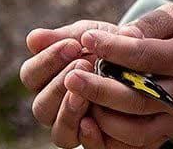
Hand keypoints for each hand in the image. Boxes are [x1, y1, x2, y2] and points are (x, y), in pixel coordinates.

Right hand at [19, 20, 118, 147]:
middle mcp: (54, 106)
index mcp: (45, 79)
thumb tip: (33, 38)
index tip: (73, 45)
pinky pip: (84, 145)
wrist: (141, 61)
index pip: (30, 75)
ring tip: (86, 93)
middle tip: (84, 63)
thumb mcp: (91, 34)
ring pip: (58, 131)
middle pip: (41, 106)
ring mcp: (73, 125)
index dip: (47, 61)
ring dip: (69, 110)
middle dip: (60, 84)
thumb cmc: (109, 45)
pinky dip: (87, 135)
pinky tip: (92, 121)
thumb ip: (65, 37)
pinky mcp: (95, 138)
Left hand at [64, 3, 172, 146]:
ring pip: (135, 130)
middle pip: (137, 99)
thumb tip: (118, 35)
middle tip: (71, 76)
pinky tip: (90, 118)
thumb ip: (150, 24)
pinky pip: (137, 144)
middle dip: (100, 89)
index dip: (114, 47)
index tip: (87, 37)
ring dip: (102, 116)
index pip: (146, 56)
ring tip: (79, 97)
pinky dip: (111, 136)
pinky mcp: (170, 131)